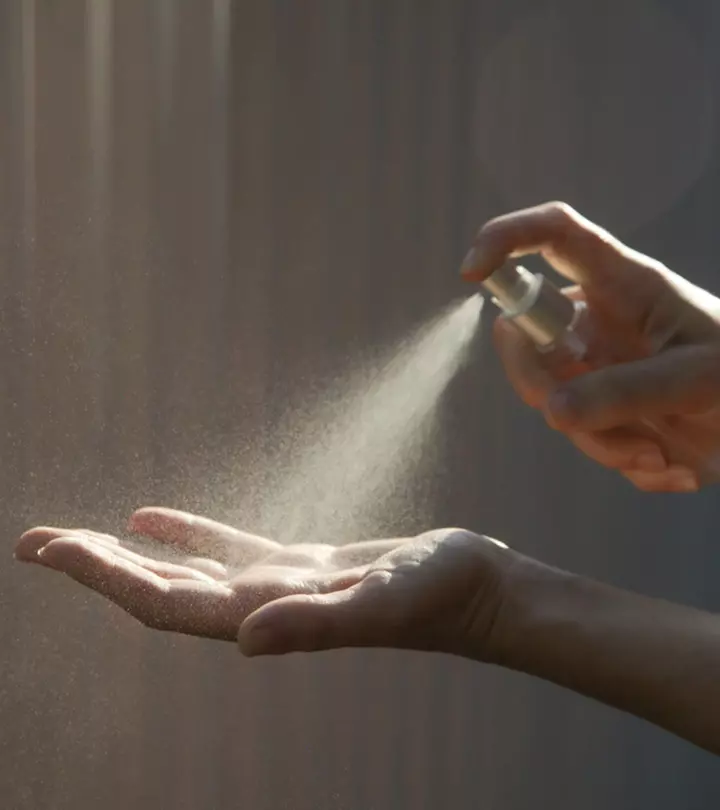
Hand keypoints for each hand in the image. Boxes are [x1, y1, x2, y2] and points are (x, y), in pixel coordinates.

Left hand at [15, 507, 516, 658]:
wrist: (474, 589)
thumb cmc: (440, 595)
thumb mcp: (384, 602)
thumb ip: (316, 623)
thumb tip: (242, 640)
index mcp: (268, 613)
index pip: (165, 600)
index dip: (106, 577)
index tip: (51, 548)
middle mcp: (260, 604)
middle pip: (158, 587)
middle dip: (95, 566)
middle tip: (33, 540)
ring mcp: (277, 585)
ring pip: (185, 569)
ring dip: (129, 555)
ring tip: (79, 536)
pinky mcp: (301, 564)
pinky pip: (227, 546)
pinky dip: (185, 533)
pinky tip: (153, 521)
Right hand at [461, 201, 719, 491]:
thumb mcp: (699, 378)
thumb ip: (627, 390)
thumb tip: (552, 410)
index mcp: (622, 287)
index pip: (553, 237)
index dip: (506, 240)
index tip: (471, 274)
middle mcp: (597, 323)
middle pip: (525, 340)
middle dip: (546, 391)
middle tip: (589, 423)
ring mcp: (595, 368)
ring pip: (551, 402)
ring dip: (601, 442)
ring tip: (658, 454)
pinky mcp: (602, 410)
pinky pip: (582, 437)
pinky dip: (622, 461)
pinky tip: (670, 465)